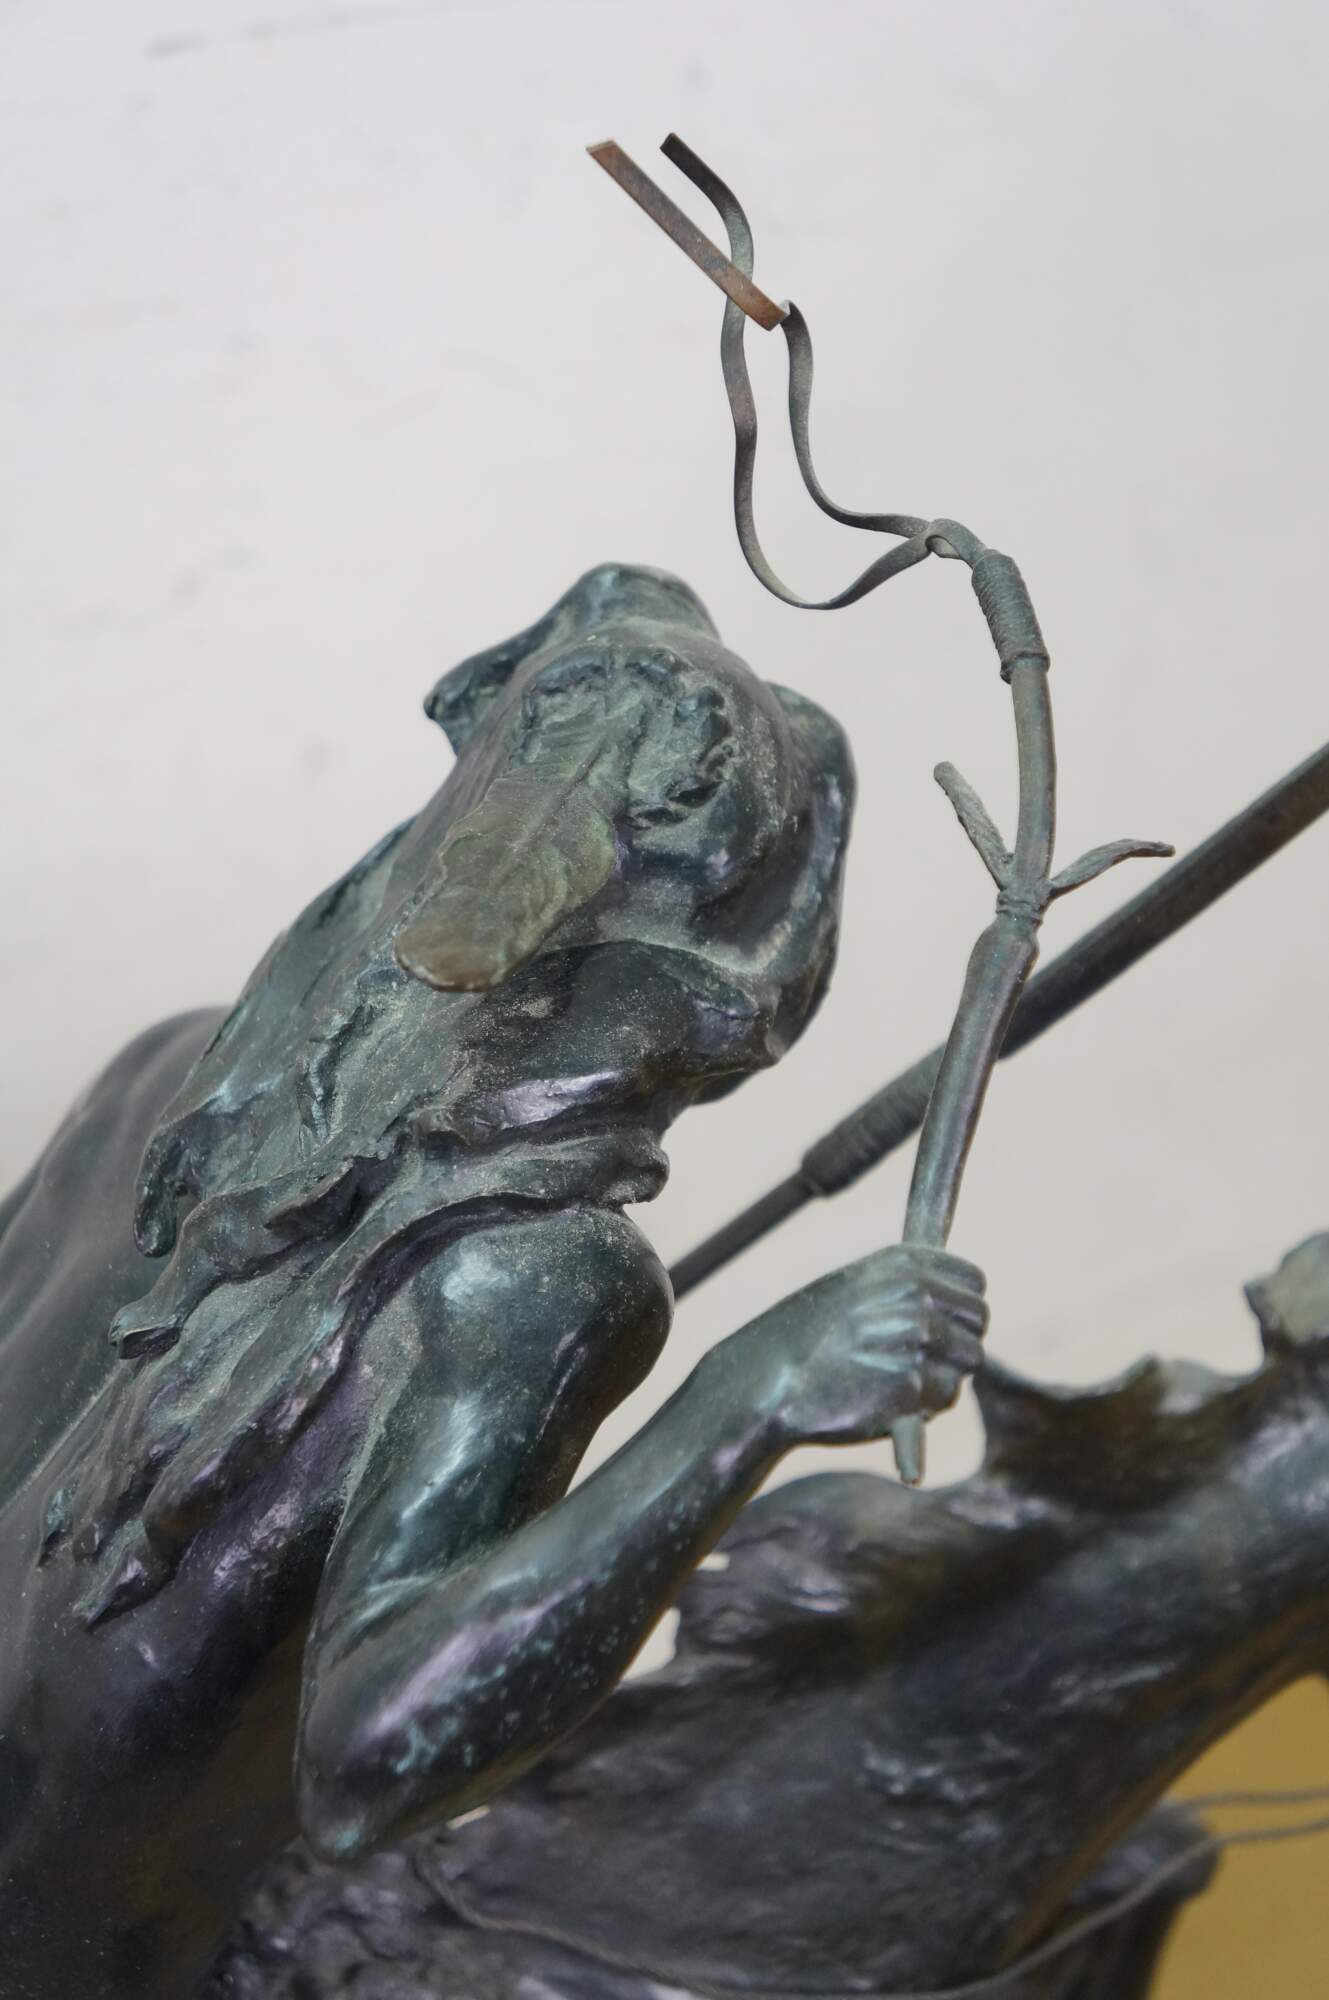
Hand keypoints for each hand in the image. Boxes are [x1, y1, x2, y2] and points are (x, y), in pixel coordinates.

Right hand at [727, 1243, 987, 1447]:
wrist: (765, 1382)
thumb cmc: (807, 1337)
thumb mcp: (852, 1288)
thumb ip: (903, 1286)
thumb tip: (959, 1295)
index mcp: (901, 1264)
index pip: (973, 1281)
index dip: (963, 1304)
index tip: (949, 1319)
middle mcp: (915, 1296)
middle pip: (979, 1321)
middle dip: (960, 1339)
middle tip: (925, 1356)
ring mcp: (916, 1342)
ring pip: (968, 1362)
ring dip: (943, 1374)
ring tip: (898, 1377)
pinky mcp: (912, 1387)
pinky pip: (944, 1398)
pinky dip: (925, 1406)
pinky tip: (888, 1401)